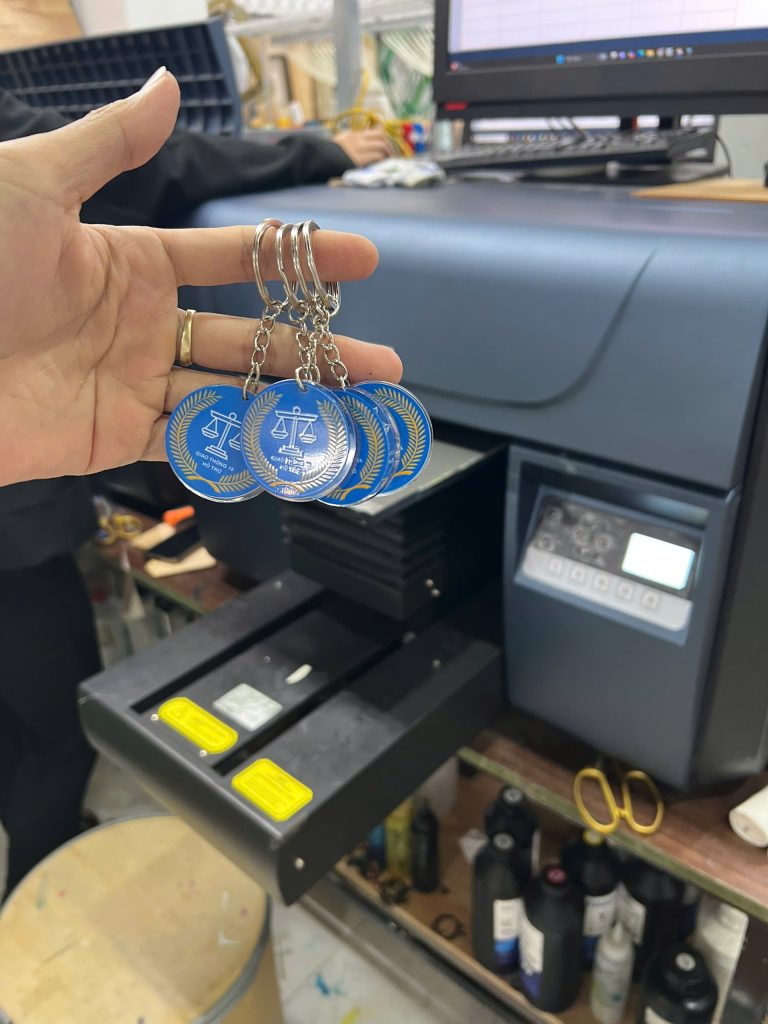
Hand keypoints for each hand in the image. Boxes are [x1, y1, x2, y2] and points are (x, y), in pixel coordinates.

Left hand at [0, 70, 401, 486]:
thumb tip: (166, 88)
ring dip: (297, 403)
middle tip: (386, 363)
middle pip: (250, 338)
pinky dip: (241, 446)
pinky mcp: (114, 437)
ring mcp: (132, 384)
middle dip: (320, 349)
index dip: (300, 259)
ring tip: (358, 410)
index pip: (235, 260)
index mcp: (132, 260)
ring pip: (233, 394)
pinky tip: (293, 446)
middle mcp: (144, 325)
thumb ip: (107, 145)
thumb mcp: (32, 184)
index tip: (364, 259)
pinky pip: (191, 443)